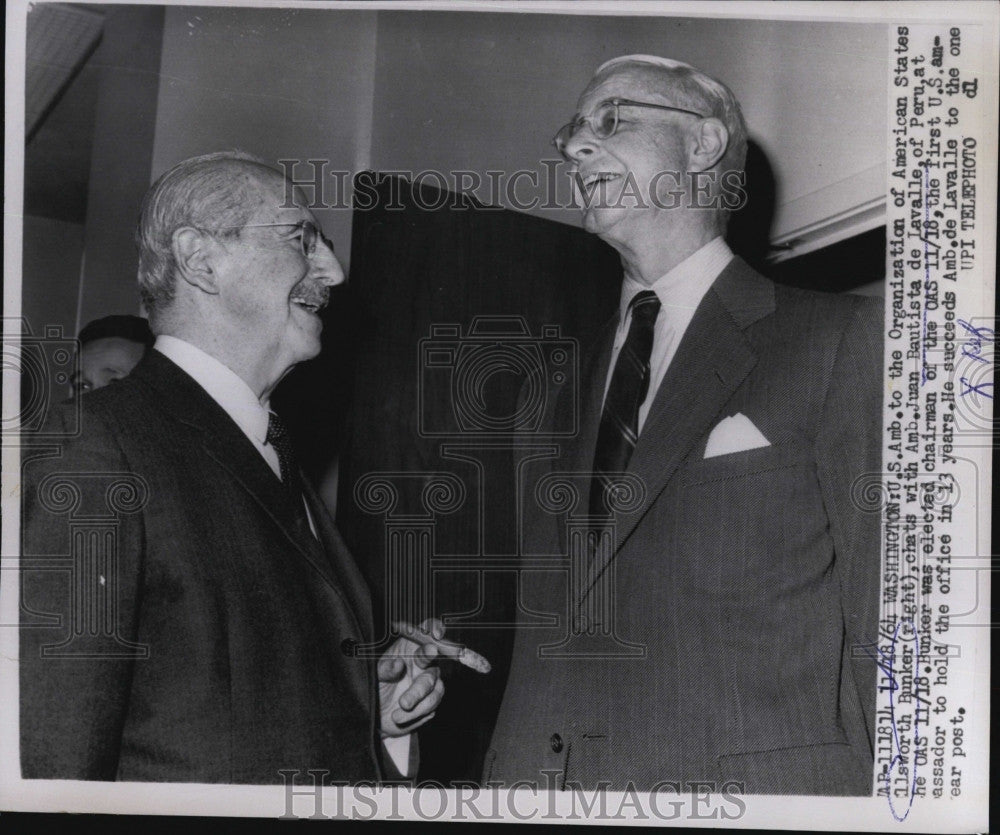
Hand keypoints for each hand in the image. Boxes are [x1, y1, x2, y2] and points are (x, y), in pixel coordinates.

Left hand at [378, 617, 445, 737]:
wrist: (377, 716)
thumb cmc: (376, 687)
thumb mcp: (374, 676)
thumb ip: (385, 669)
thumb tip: (398, 664)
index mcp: (410, 647)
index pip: (427, 630)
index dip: (434, 628)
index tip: (434, 633)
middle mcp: (424, 662)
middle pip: (436, 656)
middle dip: (428, 659)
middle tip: (421, 661)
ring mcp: (430, 681)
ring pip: (435, 685)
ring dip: (418, 696)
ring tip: (400, 708)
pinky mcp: (431, 701)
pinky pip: (431, 706)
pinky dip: (416, 713)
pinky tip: (399, 717)